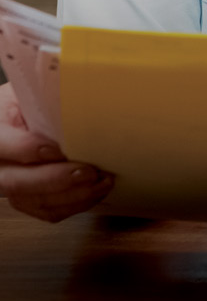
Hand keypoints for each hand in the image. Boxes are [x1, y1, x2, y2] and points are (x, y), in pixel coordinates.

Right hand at [0, 85, 113, 221]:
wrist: (23, 117)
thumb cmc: (32, 101)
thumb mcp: (35, 91)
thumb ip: (49, 97)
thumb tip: (80, 90)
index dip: (26, 149)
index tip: (58, 149)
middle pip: (15, 182)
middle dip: (55, 180)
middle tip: (88, 172)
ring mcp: (9, 182)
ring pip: (33, 200)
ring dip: (72, 195)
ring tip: (102, 181)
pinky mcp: (25, 197)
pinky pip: (46, 211)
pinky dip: (74, 204)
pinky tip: (94, 190)